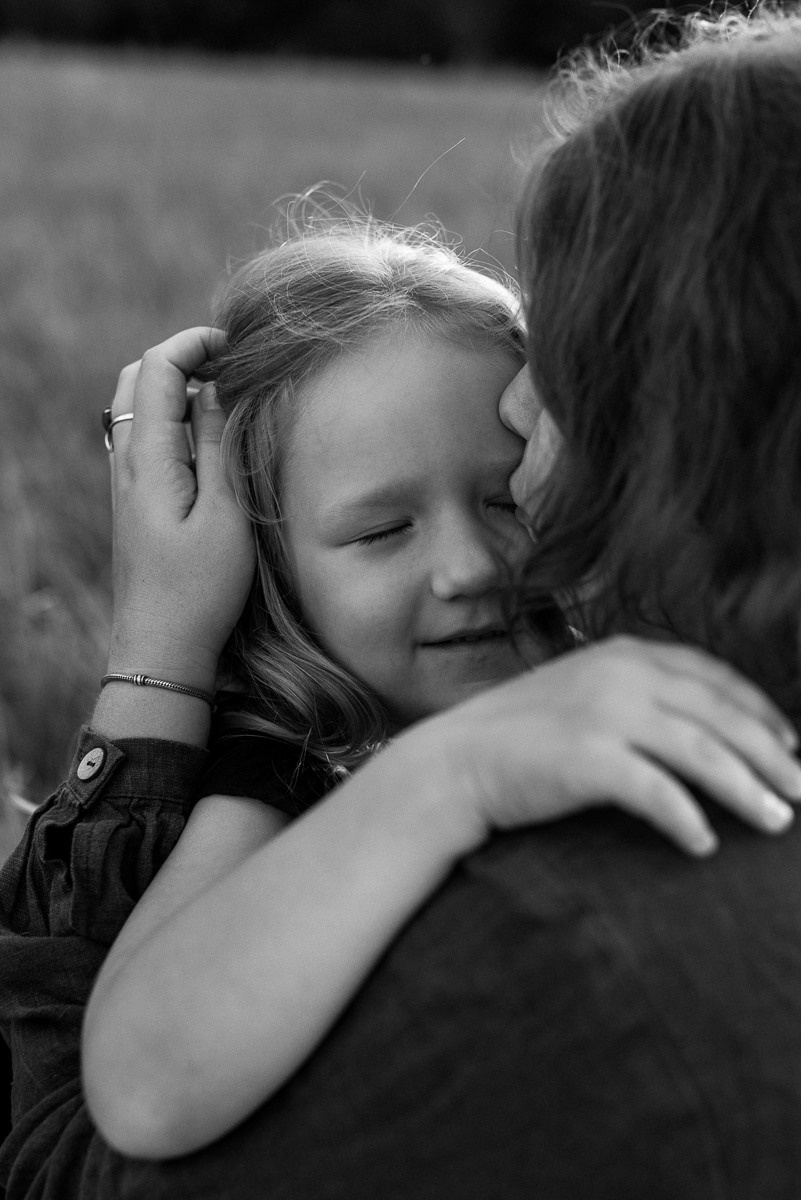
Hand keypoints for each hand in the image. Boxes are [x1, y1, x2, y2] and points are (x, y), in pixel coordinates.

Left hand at [107, 328, 254, 690]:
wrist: (162, 648)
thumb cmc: (201, 589)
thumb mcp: (225, 515)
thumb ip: (218, 445)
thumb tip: (216, 388)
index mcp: (148, 459)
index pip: (157, 368)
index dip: (195, 344)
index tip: (238, 349)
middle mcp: (127, 464)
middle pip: (137, 378)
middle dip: (183, 358)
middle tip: (233, 368)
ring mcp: (125, 483)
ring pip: (138, 408)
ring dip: (177, 389)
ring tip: (226, 400)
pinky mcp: (134, 503)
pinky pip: (144, 438)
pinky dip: (172, 420)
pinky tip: (207, 443)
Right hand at [428, 636, 800, 855]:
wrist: (455, 761)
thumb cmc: (523, 736)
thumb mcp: (585, 692)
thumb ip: (638, 694)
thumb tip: (700, 726)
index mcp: (626, 652)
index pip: (714, 677)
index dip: (760, 711)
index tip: (790, 745)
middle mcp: (621, 674)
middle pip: (720, 715)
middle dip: (770, 755)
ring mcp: (604, 713)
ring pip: (701, 752)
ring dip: (748, 790)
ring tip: (780, 822)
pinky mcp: (587, 757)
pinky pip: (656, 792)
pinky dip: (687, 818)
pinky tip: (704, 843)